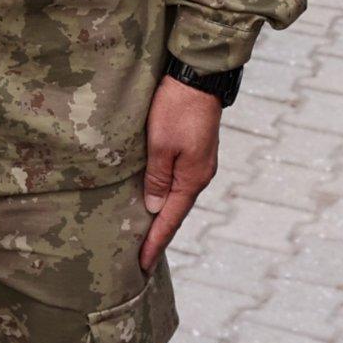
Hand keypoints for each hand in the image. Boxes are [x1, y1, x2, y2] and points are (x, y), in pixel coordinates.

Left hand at [140, 77, 223, 267]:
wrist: (199, 77)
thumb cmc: (177, 109)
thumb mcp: (161, 145)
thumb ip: (157, 179)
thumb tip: (153, 208)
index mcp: (192, 179)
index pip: (170, 220)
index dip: (155, 243)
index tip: (142, 266)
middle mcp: (200, 175)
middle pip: (176, 212)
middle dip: (160, 235)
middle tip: (142, 259)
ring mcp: (200, 163)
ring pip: (178, 197)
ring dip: (163, 216)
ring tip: (147, 235)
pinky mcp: (196, 151)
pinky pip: (179, 182)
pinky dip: (167, 197)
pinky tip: (157, 200)